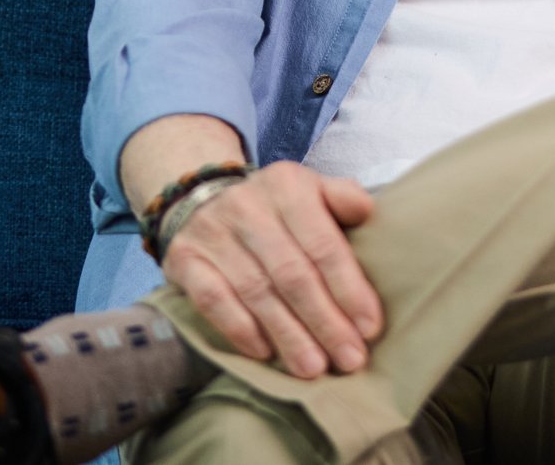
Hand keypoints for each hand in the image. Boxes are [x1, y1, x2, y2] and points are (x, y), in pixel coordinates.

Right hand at [157, 161, 385, 378]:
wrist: (204, 200)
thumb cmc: (276, 208)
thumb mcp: (312, 190)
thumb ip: (343, 197)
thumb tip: (368, 211)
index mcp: (288, 186)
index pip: (323, 245)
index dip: (348, 289)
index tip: (370, 327)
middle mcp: (248, 206)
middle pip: (292, 274)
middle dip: (324, 322)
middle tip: (349, 358)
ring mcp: (212, 233)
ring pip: (256, 292)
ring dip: (288, 335)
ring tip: (313, 368)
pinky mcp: (184, 259)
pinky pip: (213, 300)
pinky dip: (240, 330)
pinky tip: (264, 354)